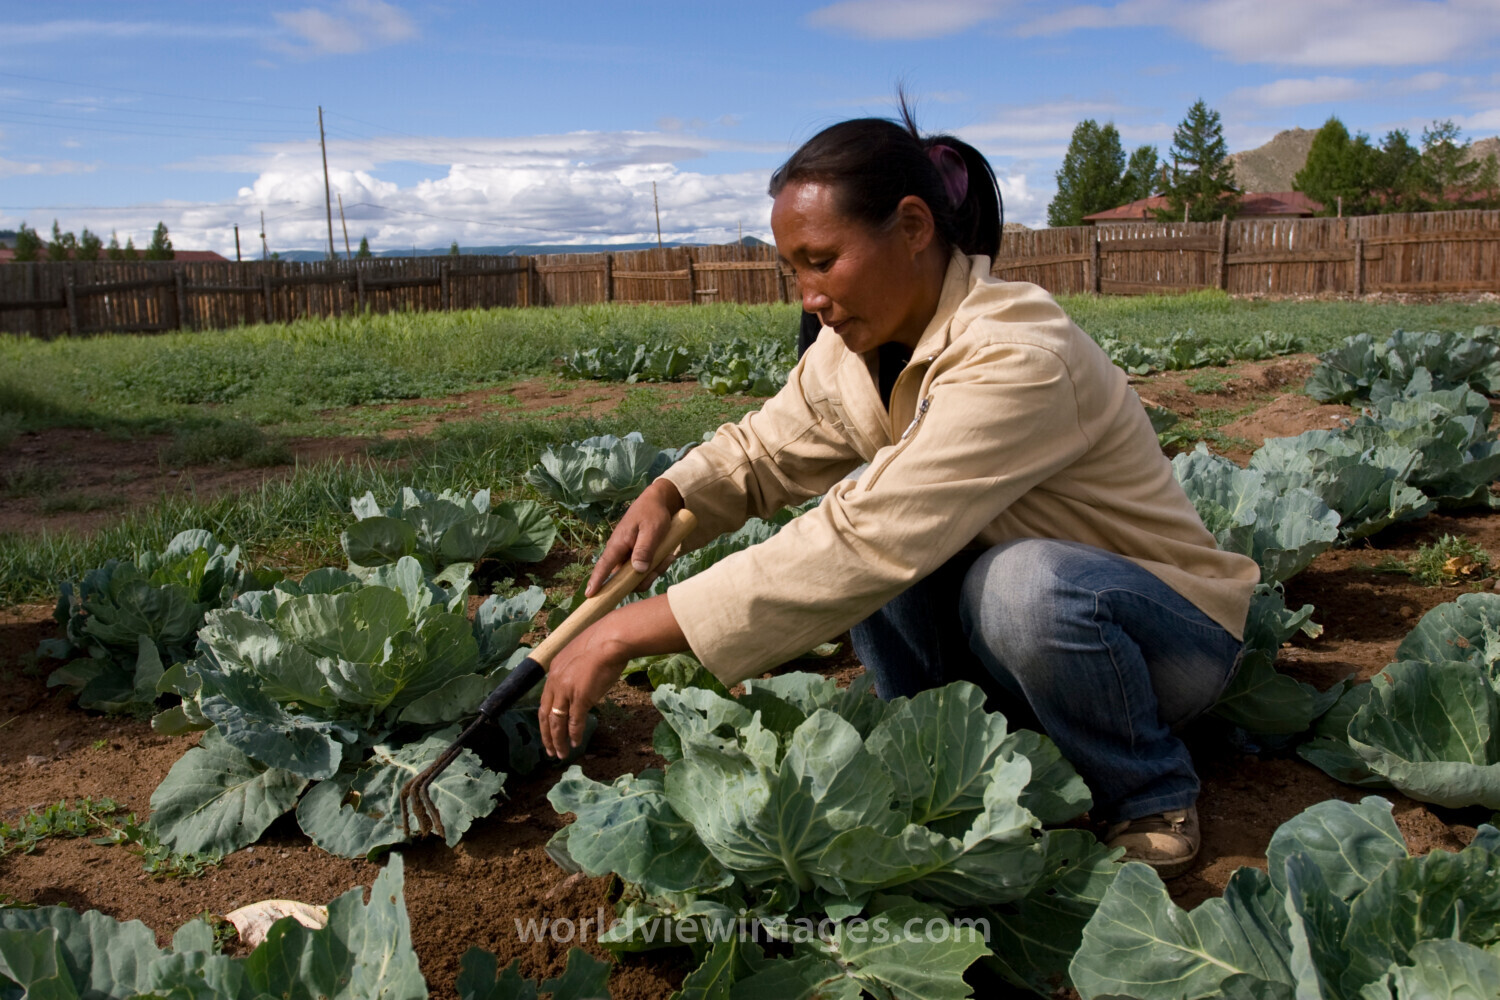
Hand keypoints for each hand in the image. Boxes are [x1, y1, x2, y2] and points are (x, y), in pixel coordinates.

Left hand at [538, 594, 689, 757]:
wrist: (611, 639)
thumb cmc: (603, 642)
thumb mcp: (581, 654)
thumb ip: (577, 669)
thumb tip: (583, 679)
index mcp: (554, 671)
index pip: (545, 701)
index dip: (545, 718)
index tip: (548, 730)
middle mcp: (555, 682)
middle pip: (545, 715)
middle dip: (546, 735)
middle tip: (549, 750)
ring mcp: (566, 691)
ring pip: (557, 722)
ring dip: (558, 740)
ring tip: (560, 754)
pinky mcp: (580, 698)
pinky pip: (574, 722)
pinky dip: (573, 735)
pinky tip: (574, 744)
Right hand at [587, 479, 684, 597]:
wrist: (658, 503)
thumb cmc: (652, 513)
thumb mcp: (651, 530)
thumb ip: (644, 549)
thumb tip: (637, 570)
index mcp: (618, 545)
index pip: (604, 566)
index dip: (596, 581)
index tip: (589, 595)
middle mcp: (621, 554)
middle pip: (625, 580)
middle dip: (643, 579)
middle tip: (661, 565)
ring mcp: (630, 557)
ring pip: (639, 577)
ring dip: (655, 571)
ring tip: (668, 555)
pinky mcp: (640, 558)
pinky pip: (648, 571)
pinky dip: (659, 566)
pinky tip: (669, 554)